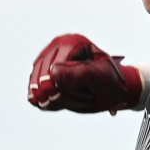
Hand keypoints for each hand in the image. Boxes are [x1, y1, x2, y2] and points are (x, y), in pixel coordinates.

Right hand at [28, 34, 143, 113]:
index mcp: (68, 43)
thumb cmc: (110, 80)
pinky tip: (69, 101)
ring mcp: (45, 65)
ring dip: (60, 101)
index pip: (53, 68)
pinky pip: (35, 98)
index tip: (91, 94)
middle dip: (65, 96)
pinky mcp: (41, 79)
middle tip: (89, 96)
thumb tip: (52, 74)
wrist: (113, 90)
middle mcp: (53, 51)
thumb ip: (78, 75)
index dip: (69, 87)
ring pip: (37, 91)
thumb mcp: (100, 76)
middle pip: (42, 81)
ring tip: (81, 98)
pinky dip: (53, 105)